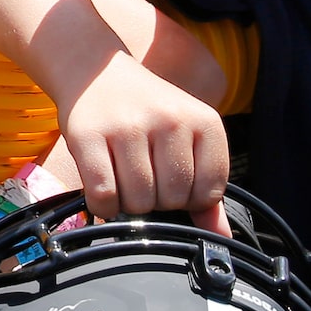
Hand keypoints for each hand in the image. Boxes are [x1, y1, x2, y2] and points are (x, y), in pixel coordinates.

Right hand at [53, 53, 227, 223]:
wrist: (98, 73)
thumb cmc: (147, 113)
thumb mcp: (187, 138)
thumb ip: (206, 187)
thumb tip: (220, 238)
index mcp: (204, 122)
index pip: (209, 192)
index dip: (189, 200)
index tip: (172, 183)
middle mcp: (170, 120)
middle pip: (173, 199)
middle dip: (157, 203)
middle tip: (144, 182)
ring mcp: (128, 126)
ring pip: (138, 201)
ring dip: (128, 205)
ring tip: (123, 183)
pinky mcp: (89, 135)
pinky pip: (103, 195)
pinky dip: (103, 206)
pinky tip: (103, 193)